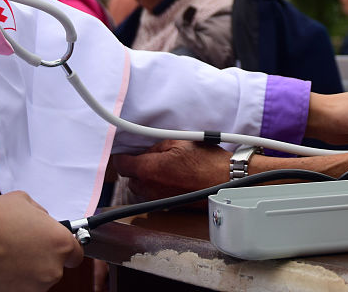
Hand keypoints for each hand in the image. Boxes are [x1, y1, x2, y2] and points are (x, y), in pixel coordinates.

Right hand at [0, 191, 83, 291]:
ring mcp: (34, 287)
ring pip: (37, 277)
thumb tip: (42, 220)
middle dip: (41, 255)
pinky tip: (0, 265)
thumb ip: (40, 213)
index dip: (63, 247)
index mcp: (60, 243)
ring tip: (7, 253)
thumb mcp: (22, 201)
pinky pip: (20, 286)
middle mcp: (52, 269)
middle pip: (54, 265)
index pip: (76, 253)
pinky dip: (13, 279)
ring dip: (26, 268)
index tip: (53, 244)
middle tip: (21, 243)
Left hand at [112, 140, 229, 201]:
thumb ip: (156, 146)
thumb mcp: (180, 141)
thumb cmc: (207, 162)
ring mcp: (159, 199)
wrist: (225, 182)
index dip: (123, 155)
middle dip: (136, 168)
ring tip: (162, 167)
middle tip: (149, 156)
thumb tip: (145, 149)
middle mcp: (150, 188)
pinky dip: (157, 187)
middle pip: (130, 179)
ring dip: (146, 178)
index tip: (128, 151)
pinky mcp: (169, 206)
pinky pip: (154, 195)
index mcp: (150, 170)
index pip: (122, 165)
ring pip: (141, 189)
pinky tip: (171, 177)